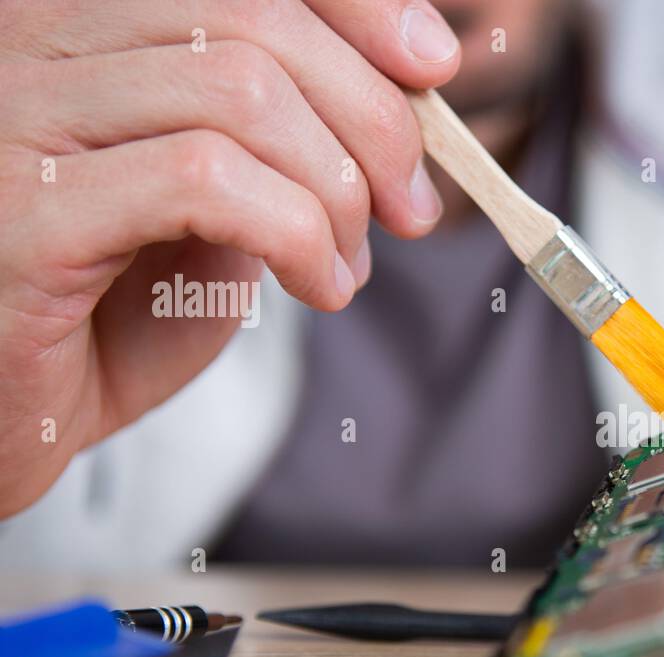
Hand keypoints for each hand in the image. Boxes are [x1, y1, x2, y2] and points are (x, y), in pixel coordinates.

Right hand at [0, 0, 460, 516]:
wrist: (13, 420)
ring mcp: (15, 114)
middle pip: (254, 15)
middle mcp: (30, 37)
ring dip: (338, 191)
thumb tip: (402, 93)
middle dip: (372, 116)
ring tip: (348, 266)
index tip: (433, 65)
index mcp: (80, 24)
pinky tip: (317, 286)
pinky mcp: (25, 210)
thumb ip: (278, 137)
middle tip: (411, 208)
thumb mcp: (215, 205)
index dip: (356, 5)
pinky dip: (299, 233)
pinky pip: (206, 180)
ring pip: (239, 90)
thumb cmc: (107, 315)